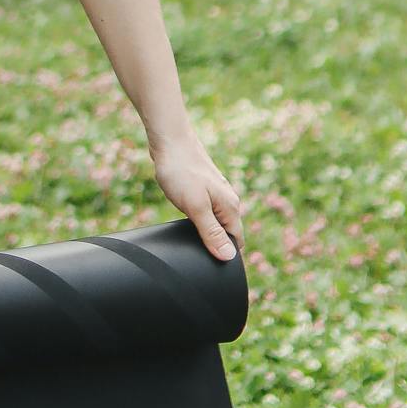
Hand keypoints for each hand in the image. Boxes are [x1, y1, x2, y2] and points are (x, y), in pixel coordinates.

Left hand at [147, 130, 244, 263]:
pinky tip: (188, 224)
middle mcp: (228, 201)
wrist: (169, 140)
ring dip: (209, 234)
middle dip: (218, 247)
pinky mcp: (203, 189)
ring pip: (218, 223)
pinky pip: (208, 213)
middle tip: (197, 259)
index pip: (236, 242)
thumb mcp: (196, 207)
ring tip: (191, 243)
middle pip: (229, 233)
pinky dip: (201, 222)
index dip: (227, 257)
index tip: (211, 267)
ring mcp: (216, 194)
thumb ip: (211, 232)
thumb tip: (229, 258)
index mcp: (231, 207)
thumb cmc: (181, 171)